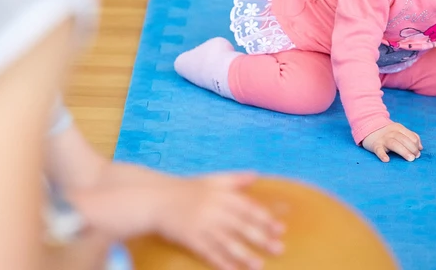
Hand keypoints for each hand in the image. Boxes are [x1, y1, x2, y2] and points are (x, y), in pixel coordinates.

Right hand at [153, 173, 283, 269]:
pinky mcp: (190, 238)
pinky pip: (208, 252)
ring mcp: (201, 225)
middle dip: (261, 238)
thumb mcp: (211, 180)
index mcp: (221, 194)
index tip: (280, 229)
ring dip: (244, 255)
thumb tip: (256, 175)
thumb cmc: (186, 189)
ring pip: (227, 242)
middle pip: (241, 226)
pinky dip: (221, 262)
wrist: (155, 198)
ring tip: (259, 265)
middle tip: (278, 249)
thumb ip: (234, 179)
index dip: (265, 219)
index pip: (247, 207)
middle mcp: (213, 209)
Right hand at [361, 122, 422, 161]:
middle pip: (403, 139)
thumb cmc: (388, 133)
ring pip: (394, 143)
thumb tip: (421, 148)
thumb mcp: (399, 131)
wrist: (368, 129)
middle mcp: (391, 132)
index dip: (416, 145)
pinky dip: (382, 154)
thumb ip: (411, 137)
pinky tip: (386, 160)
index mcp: (399, 128)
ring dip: (403, 151)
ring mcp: (383, 138)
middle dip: (412, 148)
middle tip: (415, 157)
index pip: (411, 136)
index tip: (418, 153)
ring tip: (410, 159)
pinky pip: (378, 150)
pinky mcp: (375, 145)